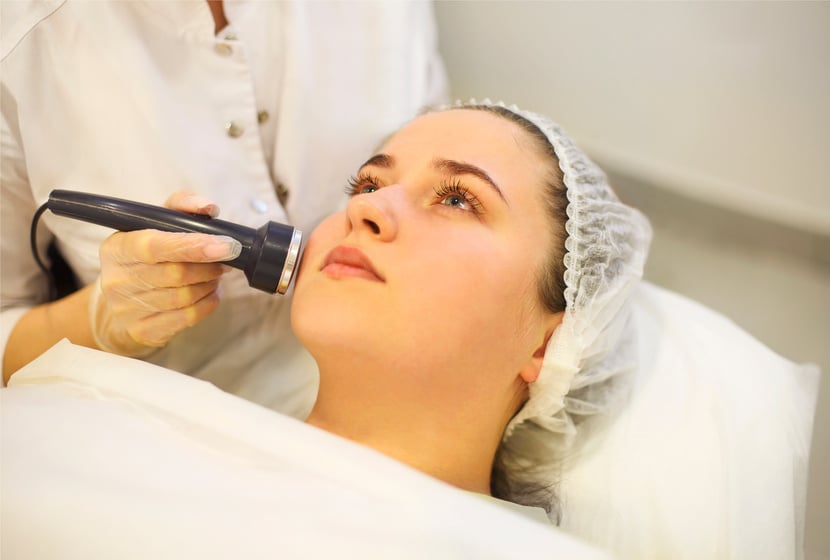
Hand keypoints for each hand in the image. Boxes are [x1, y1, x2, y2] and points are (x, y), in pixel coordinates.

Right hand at [90, 191, 240, 355]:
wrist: (119, 308)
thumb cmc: (146, 260)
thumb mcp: (155, 226)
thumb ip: (182, 206)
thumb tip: (208, 207)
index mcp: (117, 247)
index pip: (155, 245)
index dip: (193, 245)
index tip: (225, 246)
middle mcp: (117, 279)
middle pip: (177, 273)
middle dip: (210, 266)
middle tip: (224, 260)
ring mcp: (127, 308)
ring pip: (185, 296)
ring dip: (210, 284)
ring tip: (214, 275)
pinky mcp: (142, 331)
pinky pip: (188, 317)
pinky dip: (208, 303)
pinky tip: (209, 293)